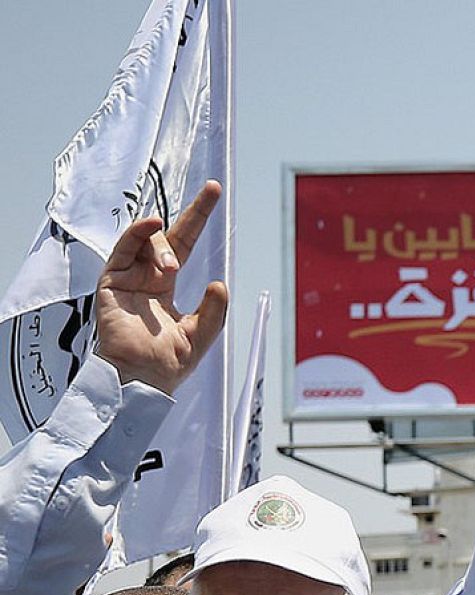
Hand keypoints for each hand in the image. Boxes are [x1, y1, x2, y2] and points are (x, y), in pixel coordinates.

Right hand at [94, 180, 228, 395]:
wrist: (142, 379)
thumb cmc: (167, 362)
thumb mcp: (201, 333)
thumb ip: (213, 309)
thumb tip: (218, 283)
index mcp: (164, 287)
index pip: (184, 246)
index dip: (197, 220)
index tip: (213, 193)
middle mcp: (146, 277)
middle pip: (168, 236)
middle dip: (192, 211)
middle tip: (212, 191)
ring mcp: (127, 278)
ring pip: (147, 241)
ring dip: (164, 247)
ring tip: (172, 269)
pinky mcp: (111, 281)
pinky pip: (123, 249)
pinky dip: (138, 233)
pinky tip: (152, 223)